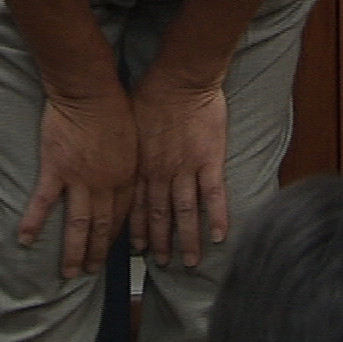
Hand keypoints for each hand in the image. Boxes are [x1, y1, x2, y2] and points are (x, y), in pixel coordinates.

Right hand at [18, 91, 137, 279]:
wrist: (90, 91)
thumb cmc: (114, 106)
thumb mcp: (133, 139)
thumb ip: (129, 163)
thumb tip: (127, 177)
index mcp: (125, 176)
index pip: (121, 215)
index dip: (115, 237)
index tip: (110, 251)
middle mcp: (104, 184)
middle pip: (101, 227)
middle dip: (96, 253)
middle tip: (89, 272)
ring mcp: (79, 180)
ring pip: (77, 224)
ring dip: (72, 251)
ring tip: (68, 272)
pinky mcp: (56, 170)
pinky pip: (43, 203)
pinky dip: (33, 223)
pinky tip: (25, 240)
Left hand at [129, 77, 229, 268]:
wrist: (179, 77)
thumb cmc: (152, 92)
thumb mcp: (130, 123)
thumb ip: (130, 147)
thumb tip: (122, 158)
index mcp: (141, 165)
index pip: (138, 206)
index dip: (138, 229)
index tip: (138, 249)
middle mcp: (161, 173)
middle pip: (160, 216)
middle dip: (160, 243)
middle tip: (162, 263)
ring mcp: (187, 168)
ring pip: (186, 213)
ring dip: (187, 240)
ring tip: (191, 262)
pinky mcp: (210, 160)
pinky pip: (214, 196)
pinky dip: (217, 218)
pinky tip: (219, 237)